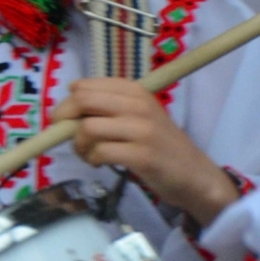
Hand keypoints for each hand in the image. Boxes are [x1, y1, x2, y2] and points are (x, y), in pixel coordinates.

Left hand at [54, 78, 237, 225]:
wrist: (194, 174)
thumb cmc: (159, 144)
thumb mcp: (137, 115)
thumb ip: (107, 105)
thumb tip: (68, 99)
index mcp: (135, 91)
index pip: (85, 86)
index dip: (68, 103)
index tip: (67, 119)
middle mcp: (138, 105)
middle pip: (82, 101)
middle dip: (64, 121)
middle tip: (69, 137)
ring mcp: (142, 130)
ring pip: (88, 128)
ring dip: (80, 145)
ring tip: (89, 154)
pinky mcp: (142, 156)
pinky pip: (100, 152)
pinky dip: (92, 159)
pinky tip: (100, 163)